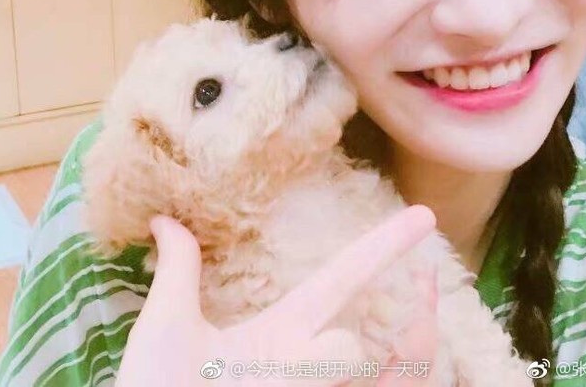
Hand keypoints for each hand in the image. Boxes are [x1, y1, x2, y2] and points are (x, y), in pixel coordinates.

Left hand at [115, 206, 437, 386]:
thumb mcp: (168, 328)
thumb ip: (180, 273)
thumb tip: (163, 218)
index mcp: (284, 334)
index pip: (343, 278)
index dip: (383, 245)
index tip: (423, 216)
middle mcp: (309, 366)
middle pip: (353, 342)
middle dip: (354, 350)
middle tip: (322, 354)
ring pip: (359, 372)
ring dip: (324, 367)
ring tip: (270, 376)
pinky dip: (387, 381)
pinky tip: (325, 370)